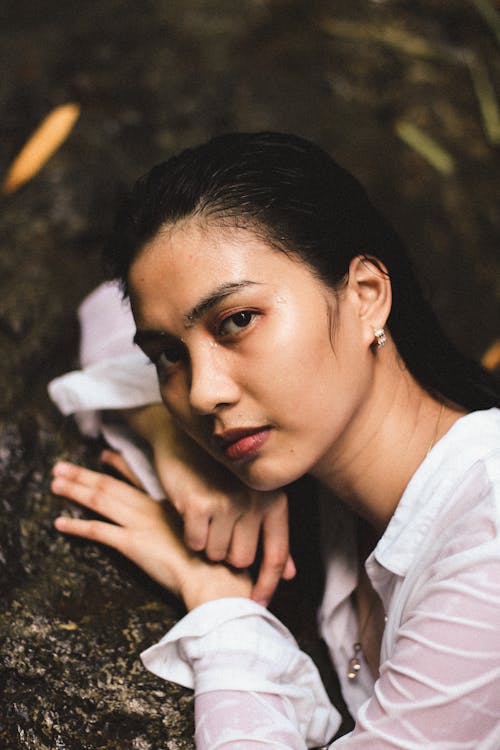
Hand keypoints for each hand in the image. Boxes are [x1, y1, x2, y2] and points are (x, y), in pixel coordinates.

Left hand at [51, 460, 251, 610]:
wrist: (215, 576)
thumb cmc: (217, 562)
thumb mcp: (206, 533)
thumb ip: (197, 524)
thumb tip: (193, 526)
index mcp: (167, 506)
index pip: (135, 480)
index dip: (117, 466)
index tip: (104, 455)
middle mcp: (149, 510)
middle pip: (109, 487)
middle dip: (83, 475)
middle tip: (61, 467)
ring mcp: (140, 524)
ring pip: (100, 501)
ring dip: (75, 491)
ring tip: (55, 483)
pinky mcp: (132, 543)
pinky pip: (98, 531)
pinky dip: (78, 526)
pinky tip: (60, 522)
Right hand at [122, 405, 295, 605]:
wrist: (181, 437)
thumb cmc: (218, 470)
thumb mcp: (252, 495)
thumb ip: (271, 533)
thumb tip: (290, 574)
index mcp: (273, 499)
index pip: (276, 555)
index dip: (268, 585)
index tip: (258, 605)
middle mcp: (255, 501)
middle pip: (242, 560)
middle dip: (227, 553)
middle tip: (217, 529)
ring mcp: (228, 503)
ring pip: (217, 555)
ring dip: (208, 544)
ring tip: (205, 516)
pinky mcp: (200, 505)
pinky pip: (195, 543)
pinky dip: (191, 535)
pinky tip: (191, 512)